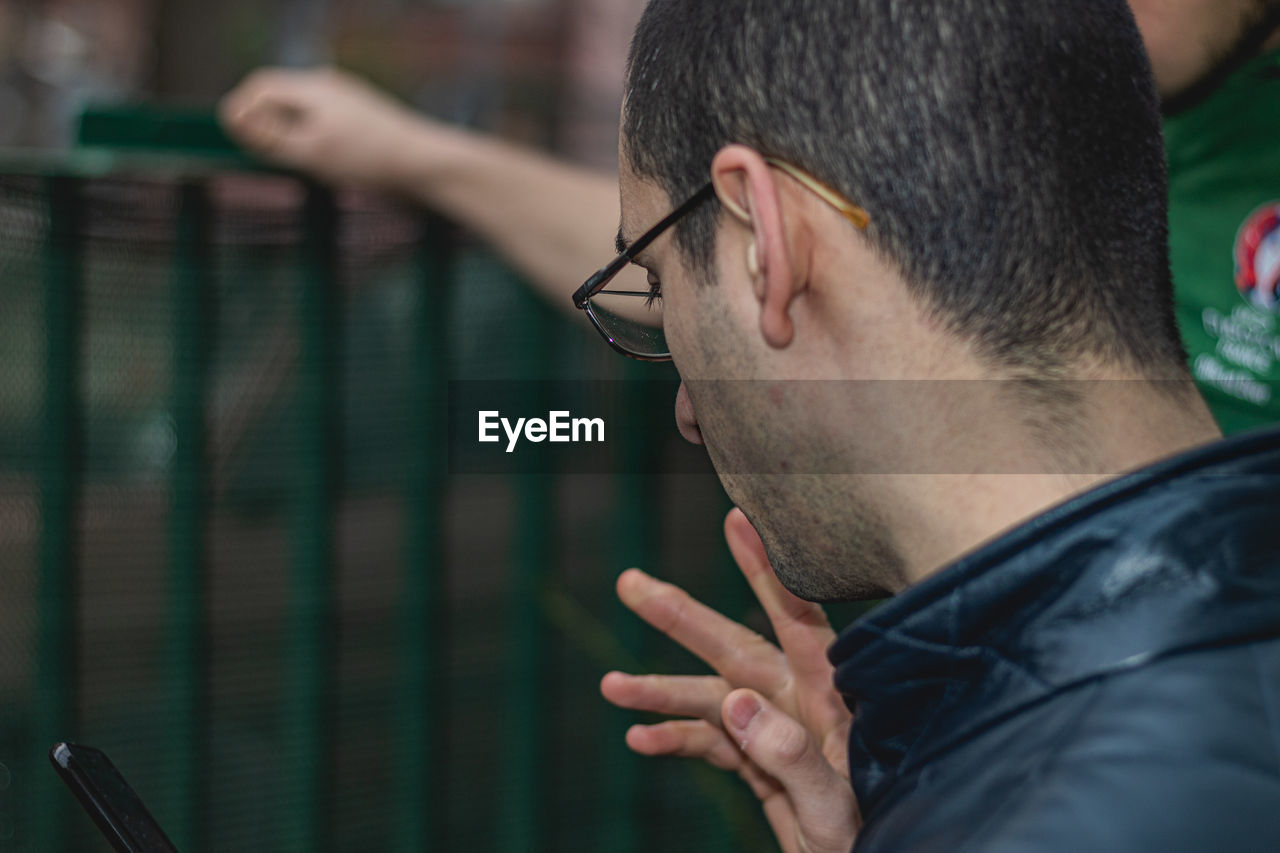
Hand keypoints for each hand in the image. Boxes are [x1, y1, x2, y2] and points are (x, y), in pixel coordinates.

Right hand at [219, 67, 443, 188]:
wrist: (424, 162)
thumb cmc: (369, 158)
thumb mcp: (310, 151)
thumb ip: (270, 137)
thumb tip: (233, 119)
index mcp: (314, 87)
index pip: (262, 85)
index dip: (241, 109)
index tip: (233, 136)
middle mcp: (330, 85)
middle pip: (281, 97)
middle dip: (268, 124)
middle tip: (269, 155)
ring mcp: (348, 98)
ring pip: (303, 112)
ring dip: (292, 135)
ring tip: (306, 163)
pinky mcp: (362, 115)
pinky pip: (324, 122)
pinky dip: (314, 140)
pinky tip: (331, 165)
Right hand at [601, 508, 858, 852]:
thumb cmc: (873, 842)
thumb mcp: (834, 809)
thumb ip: (790, 756)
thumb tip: (734, 702)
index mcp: (832, 701)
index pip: (798, 619)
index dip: (767, 568)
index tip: (738, 520)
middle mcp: (801, 705)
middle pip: (734, 650)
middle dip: (680, 619)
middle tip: (630, 583)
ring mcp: (778, 733)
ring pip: (711, 699)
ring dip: (661, 691)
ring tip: (611, 686)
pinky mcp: (760, 765)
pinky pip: (710, 744)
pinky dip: (675, 739)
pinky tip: (640, 739)